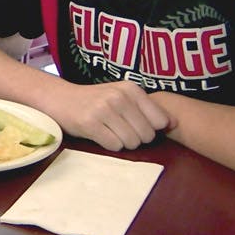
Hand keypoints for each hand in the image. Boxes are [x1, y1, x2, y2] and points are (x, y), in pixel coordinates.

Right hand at [46, 80, 175, 150]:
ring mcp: (104, 109)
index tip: (136, 126)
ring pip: (131, 142)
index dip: (150, 129)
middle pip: (146, 135)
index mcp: (131, 88)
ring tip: (110, 131)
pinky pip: (114, 146)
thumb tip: (175, 123)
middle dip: (137, 139)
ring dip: (122, 143)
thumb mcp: (122, 96)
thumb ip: (146, 108)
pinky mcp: (90, 123)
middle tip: (120, 130)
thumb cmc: (95, 100)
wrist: (60, 98)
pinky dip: (109, 145)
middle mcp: (119, 96)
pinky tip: (100, 135)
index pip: (159, 121)